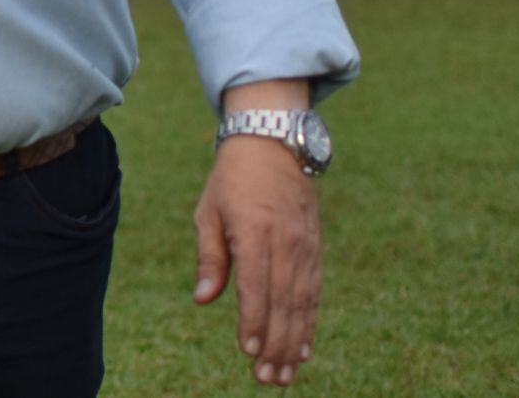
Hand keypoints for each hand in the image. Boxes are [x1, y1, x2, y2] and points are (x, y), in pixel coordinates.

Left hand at [193, 136, 320, 385]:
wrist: (273, 145)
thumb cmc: (231, 180)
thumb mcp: (209, 211)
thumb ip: (210, 257)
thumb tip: (203, 300)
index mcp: (255, 232)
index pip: (256, 285)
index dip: (253, 320)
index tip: (248, 351)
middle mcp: (285, 243)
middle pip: (283, 303)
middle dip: (275, 344)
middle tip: (268, 379)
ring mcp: (305, 248)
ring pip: (302, 304)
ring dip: (293, 342)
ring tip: (284, 375)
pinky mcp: (314, 250)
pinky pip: (314, 293)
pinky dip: (309, 323)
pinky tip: (304, 350)